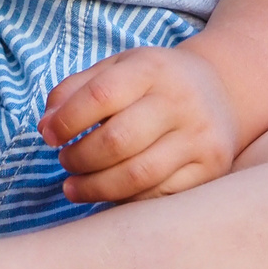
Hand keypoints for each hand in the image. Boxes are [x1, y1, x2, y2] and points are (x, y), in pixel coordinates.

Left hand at [38, 44, 241, 203]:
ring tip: (75, 186)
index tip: (49, 136)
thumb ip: (74, 90)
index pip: (101, 96)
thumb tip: (45, 127)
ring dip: (95, 188)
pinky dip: (125, 200)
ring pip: (137, 176)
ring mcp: (200, 137)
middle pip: (117, 141)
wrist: (222, 90)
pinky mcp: (211, 169)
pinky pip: (158, 195)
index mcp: (152, 68)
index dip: (67, 121)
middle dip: (79, 158)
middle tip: (65, 162)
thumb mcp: (117, 68)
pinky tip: (108, 194)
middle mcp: (180, 101)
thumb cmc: (155, 82)